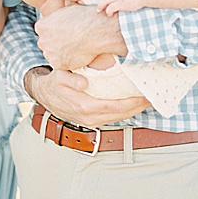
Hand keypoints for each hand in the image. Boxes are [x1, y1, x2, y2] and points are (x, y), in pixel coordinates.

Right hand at [26, 67, 151, 127]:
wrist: (44, 94)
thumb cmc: (54, 84)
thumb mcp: (59, 76)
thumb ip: (70, 79)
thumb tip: (83, 83)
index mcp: (84, 106)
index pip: (116, 106)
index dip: (133, 102)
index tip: (146, 94)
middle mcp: (90, 117)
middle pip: (121, 114)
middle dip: (139, 106)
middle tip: (153, 96)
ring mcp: (91, 121)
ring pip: (119, 118)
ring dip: (134, 110)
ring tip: (147, 99)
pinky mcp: (92, 120)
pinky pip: (113, 117)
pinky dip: (125, 111)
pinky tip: (133, 103)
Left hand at [34, 3, 125, 71]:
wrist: (97, 32)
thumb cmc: (85, 18)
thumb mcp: (68, 9)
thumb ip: (59, 16)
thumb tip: (62, 12)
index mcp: (41, 26)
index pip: (44, 30)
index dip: (56, 31)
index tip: (66, 31)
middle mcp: (42, 41)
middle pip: (47, 43)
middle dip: (56, 43)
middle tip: (72, 40)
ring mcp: (50, 54)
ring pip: (54, 54)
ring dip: (62, 53)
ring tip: (77, 47)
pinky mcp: (59, 65)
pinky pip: (62, 64)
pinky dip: (69, 61)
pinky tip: (79, 53)